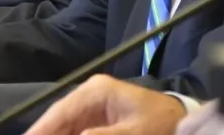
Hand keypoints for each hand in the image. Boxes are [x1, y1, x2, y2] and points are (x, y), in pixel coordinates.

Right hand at [26, 75, 185, 134]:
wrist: (182, 123)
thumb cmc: (161, 124)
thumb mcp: (134, 133)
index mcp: (96, 91)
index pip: (60, 111)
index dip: (40, 129)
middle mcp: (89, 97)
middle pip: (58, 121)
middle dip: (46, 134)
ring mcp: (92, 110)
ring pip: (64, 128)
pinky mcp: (97, 123)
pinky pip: (75, 131)